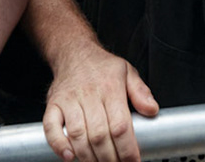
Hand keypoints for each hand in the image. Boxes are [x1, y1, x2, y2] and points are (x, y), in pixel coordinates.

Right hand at [43, 41, 159, 161]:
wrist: (74, 53)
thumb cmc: (102, 67)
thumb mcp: (128, 72)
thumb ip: (141, 92)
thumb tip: (152, 110)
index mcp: (111, 88)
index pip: (120, 125)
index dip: (127, 149)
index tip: (133, 161)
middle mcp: (89, 95)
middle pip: (99, 135)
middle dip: (109, 158)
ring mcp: (69, 100)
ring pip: (78, 135)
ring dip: (88, 157)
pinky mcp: (53, 105)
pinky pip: (51, 128)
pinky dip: (59, 145)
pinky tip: (69, 157)